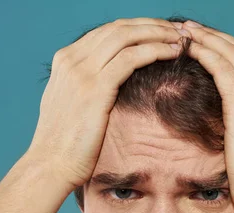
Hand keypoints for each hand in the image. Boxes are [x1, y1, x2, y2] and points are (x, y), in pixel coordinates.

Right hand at [26, 18, 183, 189]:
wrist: (51, 164)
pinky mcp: (95, 87)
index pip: (108, 31)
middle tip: (179, 30)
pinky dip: (156, 51)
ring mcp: (81, 71)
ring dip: (159, 34)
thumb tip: (111, 83)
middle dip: (153, 25)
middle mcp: (72, 59)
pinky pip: (132, 58)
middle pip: (120, 28)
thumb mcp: (73, 105)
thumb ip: (88, 86)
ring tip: (182, 39)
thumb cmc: (67, 144)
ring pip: (127, 37)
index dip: (139, 27)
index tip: (163, 32)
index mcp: (66, 60)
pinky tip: (173, 53)